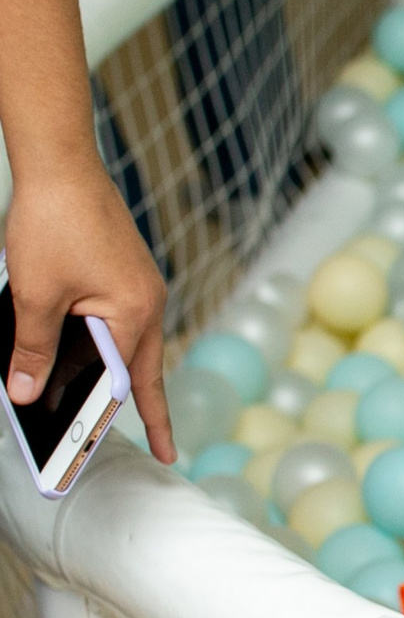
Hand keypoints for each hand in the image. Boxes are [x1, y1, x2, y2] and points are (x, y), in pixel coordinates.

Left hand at [4, 162, 170, 462]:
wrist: (61, 165)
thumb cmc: (54, 221)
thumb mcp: (34, 295)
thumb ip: (32, 348)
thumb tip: (25, 391)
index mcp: (135, 313)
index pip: (138, 382)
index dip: (142, 420)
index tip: (162, 453)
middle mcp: (149, 302)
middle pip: (147, 368)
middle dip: (152, 408)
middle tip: (165, 446)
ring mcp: (141, 286)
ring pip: (135, 344)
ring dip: (124, 373)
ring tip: (117, 404)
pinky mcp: (127, 273)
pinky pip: (124, 320)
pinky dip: (112, 343)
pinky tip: (90, 350)